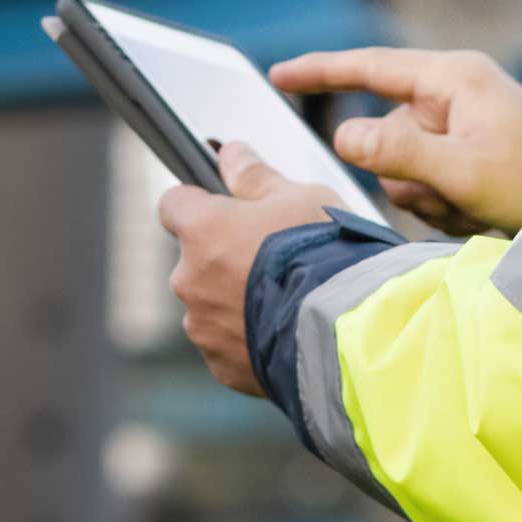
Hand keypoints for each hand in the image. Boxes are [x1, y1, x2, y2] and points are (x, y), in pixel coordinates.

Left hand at [156, 143, 335, 394]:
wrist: (348, 332)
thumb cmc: (325, 256)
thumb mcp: (299, 198)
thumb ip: (256, 177)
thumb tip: (230, 154)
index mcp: (202, 230)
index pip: (173, 205)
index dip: (197, 204)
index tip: (222, 208)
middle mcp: (190, 280)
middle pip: (194, 260)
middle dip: (224, 258)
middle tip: (273, 259)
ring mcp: (203, 328)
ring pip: (210, 306)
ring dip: (235, 301)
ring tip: (286, 300)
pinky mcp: (223, 367)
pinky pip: (228, 346)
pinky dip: (248, 339)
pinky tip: (286, 330)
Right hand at [269, 47, 521, 235]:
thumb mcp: (463, 172)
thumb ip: (397, 153)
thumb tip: (342, 136)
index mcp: (454, 78)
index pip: (369, 67)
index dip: (320, 72)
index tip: (279, 75)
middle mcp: (454, 95)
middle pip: (386, 134)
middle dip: (408, 177)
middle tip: (452, 197)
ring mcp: (463, 126)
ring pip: (403, 167)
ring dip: (427, 197)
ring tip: (475, 208)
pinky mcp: (470, 154)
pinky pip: (426, 183)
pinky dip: (443, 205)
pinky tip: (481, 213)